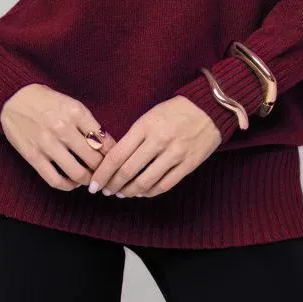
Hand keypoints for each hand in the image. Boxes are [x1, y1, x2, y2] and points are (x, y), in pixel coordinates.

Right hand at [0, 84, 116, 190]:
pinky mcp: (33, 156)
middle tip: (106, 174)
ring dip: (88, 180)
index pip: (104, 142)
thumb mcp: (73, 105)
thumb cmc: (47, 102)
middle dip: (103, 171)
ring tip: (91, 179)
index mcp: (76, 112)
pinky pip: (55, 180)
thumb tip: (109, 147)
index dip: (114, 156)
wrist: (14, 98)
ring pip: (77, 173)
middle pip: (94, 160)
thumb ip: (90, 124)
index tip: (115, 162)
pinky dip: (68, 186)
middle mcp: (62, 128)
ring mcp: (47, 143)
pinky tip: (73, 182)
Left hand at [87, 95, 220, 197]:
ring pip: (145, 182)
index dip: (102, 174)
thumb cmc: (175, 111)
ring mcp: (175, 154)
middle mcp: (159, 141)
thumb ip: (133, 137)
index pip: (117, 156)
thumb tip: (114, 161)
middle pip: (128, 172)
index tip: (94, 184)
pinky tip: (142, 192)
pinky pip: (164, 185)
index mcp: (145, 126)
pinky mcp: (188, 164)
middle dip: (112, 185)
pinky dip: (149, 192)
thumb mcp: (149, 116)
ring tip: (122, 193)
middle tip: (105, 190)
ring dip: (129, 192)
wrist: (209, 108)